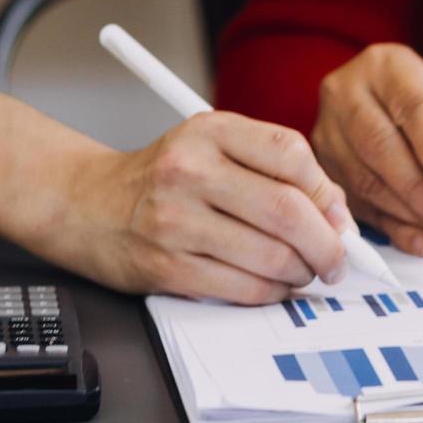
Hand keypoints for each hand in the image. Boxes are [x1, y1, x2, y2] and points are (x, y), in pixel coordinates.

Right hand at [0, 89, 354, 303]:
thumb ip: (272, 167)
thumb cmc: (161, 176)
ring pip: (270, 256)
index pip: (292, 155)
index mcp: (209, 130)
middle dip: (327, 245)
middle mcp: (190, 170)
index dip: (328, 193)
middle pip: (287, 210)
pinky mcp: (166, 265)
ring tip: (302, 272)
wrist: (83, 202)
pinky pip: (242, 287)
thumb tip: (336, 211)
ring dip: (300, 273)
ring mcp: (175, 220)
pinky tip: (271, 285)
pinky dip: (270, 292)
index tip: (339, 217)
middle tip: (336, 259)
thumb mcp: (212, 147)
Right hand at [311, 44, 422, 256]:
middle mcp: (345, 94)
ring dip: (407, 213)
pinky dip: (394, 230)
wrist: (398, 117)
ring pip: (363, 179)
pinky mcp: (324, 172)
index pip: (408, 102)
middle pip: (377, 144)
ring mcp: (328, 134)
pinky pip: (357, 207)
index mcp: (385, 66)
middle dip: (417, 187)